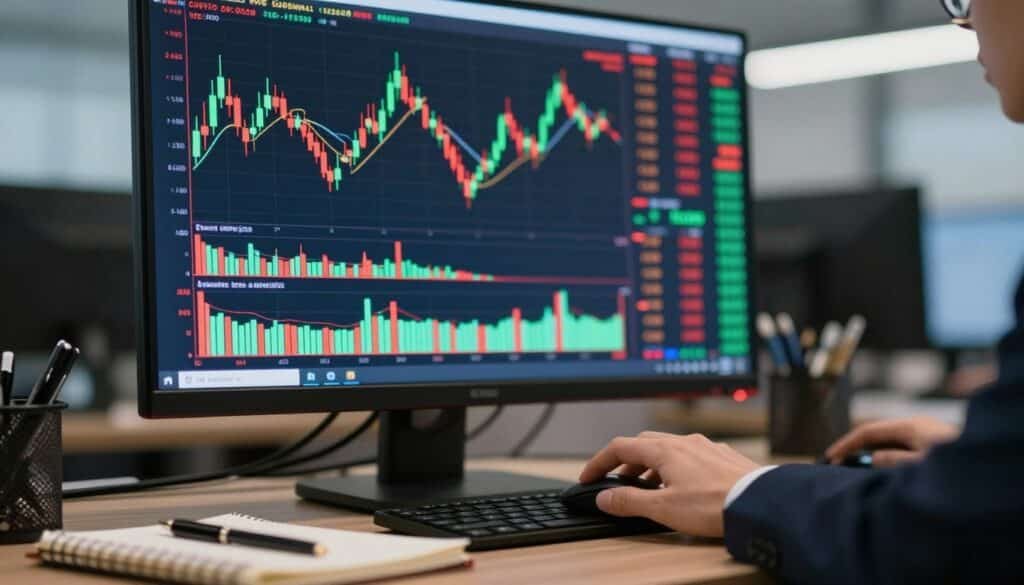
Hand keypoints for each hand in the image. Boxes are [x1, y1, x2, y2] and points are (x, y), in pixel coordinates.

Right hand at [579, 432, 759, 536]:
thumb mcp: (663, 508)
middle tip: (619, 481)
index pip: (619, 447)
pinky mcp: (724, 457)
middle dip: (626, 461)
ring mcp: (707, 447)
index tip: (589, 475)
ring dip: (652, 464)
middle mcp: (685, 442)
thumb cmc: (714, 505)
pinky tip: (684, 485)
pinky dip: (677, 466)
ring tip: (650, 487)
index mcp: (665, 450)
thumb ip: (629, 502)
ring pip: (669, 448)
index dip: (599, 462)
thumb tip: (605, 497)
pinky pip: (692, 455)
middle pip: (643, 444)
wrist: (760, 504)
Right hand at [825, 416, 959, 466]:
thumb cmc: (959, 467)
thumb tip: (870, 457)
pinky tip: (879, 468)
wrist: (989, 467)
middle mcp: (917, 424)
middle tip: (836, 465)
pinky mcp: (932, 442)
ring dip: (870, 453)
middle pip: (877, 433)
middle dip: (856, 448)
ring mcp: (926, 432)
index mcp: (911, 425)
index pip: (869, 431)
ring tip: (853, 469)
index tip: (829, 457)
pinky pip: (901, 446)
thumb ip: (891, 461)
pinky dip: (885, 455)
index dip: (846, 443)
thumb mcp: (920, 467)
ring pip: (889, 440)